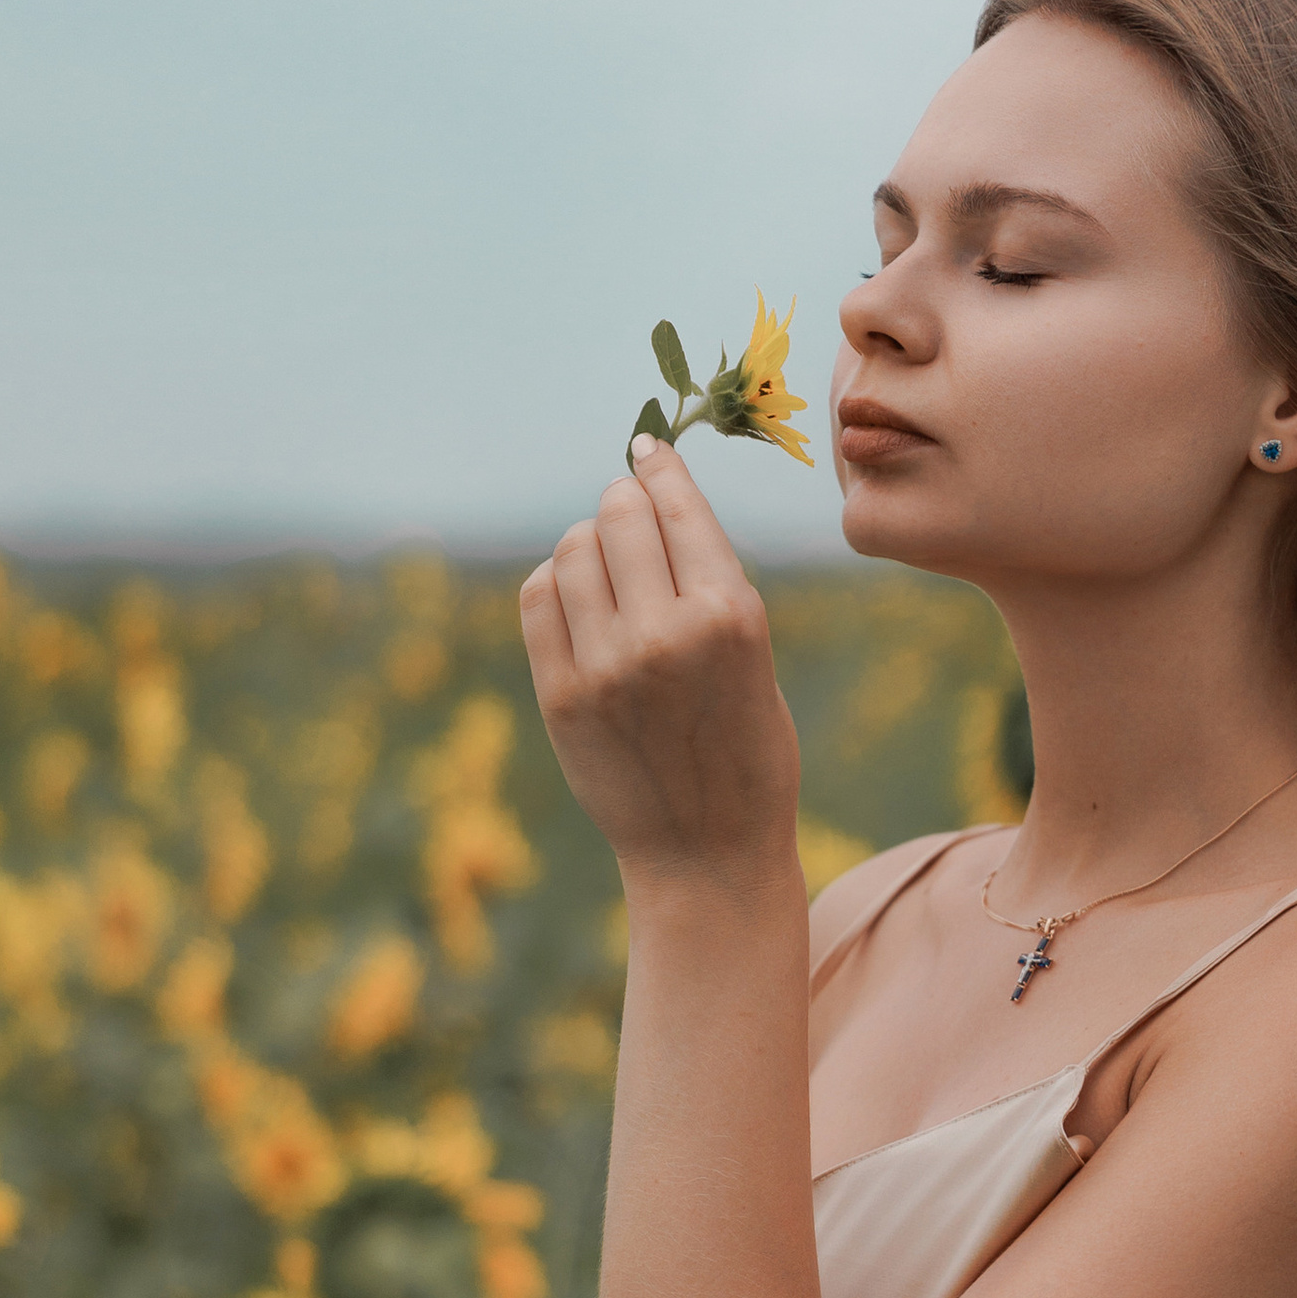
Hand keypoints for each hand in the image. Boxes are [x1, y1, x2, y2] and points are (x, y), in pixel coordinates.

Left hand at [518, 440, 800, 880]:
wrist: (707, 852)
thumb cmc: (747, 749)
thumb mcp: (756, 656)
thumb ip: (706, 581)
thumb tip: (648, 496)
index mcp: (730, 616)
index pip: (678, 504)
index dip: (658, 466)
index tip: (646, 445)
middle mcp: (664, 633)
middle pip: (618, 514)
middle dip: (624, 501)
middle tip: (630, 509)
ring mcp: (604, 665)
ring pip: (572, 549)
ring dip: (589, 544)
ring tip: (611, 573)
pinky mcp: (561, 694)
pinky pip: (540, 596)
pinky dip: (557, 584)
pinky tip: (581, 603)